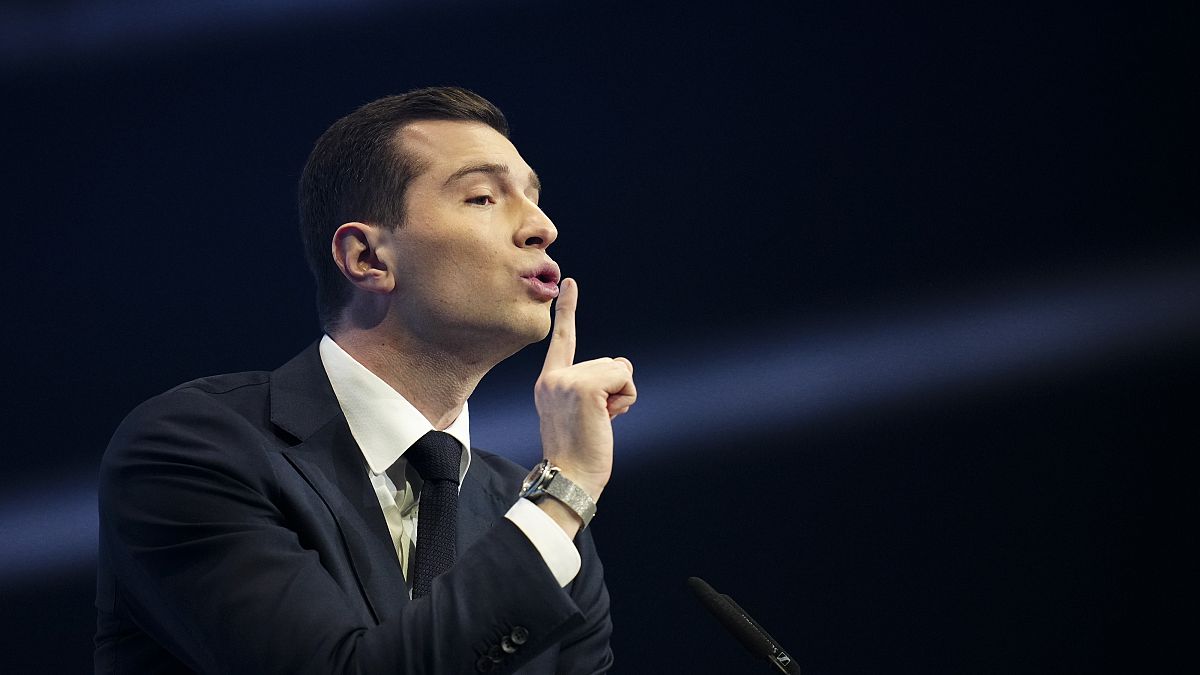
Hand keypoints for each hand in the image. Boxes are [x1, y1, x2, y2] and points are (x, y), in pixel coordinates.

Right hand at [534, 278, 636, 501]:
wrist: (569, 478)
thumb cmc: (579, 454)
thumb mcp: (580, 413)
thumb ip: (593, 388)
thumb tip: (622, 369)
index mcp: (549, 382)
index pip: (562, 340)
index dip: (568, 310)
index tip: (570, 282)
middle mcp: (554, 377)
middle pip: (608, 362)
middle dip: (613, 390)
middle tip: (595, 420)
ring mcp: (568, 380)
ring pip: (618, 370)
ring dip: (620, 396)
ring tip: (600, 422)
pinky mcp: (585, 387)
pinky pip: (624, 377)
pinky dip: (625, 398)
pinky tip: (607, 418)